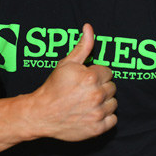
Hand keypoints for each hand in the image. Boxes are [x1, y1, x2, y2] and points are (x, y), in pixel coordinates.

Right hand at [28, 24, 116, 140]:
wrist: (41, 114)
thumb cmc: (53, 88)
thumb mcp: (66, 64)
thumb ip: (82, 46)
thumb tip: (89, 28)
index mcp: (91, 78)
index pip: (108, 72)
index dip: (97, 75)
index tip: (86, 80)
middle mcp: (97, 95)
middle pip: (112, 87)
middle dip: (101, 87)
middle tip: (85, 91)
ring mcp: (98, 113)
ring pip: (114, 103)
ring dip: (104, 102)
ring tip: (88, 102)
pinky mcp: (97, 128)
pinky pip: (113, 120)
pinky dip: (105, 117)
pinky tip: (92, 113)